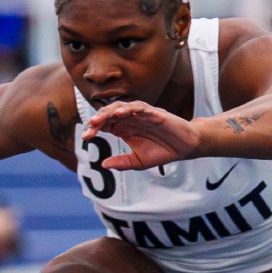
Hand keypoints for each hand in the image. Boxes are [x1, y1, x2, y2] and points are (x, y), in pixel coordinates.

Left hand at [83, 102, 199, 169]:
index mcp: (124, 128)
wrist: (186, 148)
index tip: (85, 138)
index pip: (103, 124)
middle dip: (97, 120)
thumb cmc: (164, 151)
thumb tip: (104, 165)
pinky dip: (129, 108)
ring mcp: (142, 115)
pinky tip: (120, 114)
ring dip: (108, 112)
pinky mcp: (154, 113)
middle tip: (89, 129)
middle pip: (108, 114)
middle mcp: (130, 119)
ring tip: (98, 120)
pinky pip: (139, 107)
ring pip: (120, 107)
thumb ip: (122, 163)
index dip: (93, 129)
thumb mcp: (139, 161)